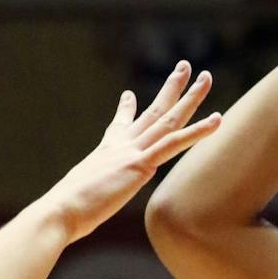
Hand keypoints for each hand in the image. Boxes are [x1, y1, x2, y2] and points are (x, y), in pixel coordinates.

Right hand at [43, 62, 220, 242]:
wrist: (59, 211)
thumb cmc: (66, 212)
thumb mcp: (80, 196)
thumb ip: (86, 192)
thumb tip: (79, 205)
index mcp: (106, 152)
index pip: (120, 125)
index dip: (127, 108)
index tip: (129, 95)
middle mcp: (121, 146)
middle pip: (153, 111)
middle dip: (171, 88)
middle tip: (184, 66)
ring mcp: (132, 151)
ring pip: (169, 119)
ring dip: (190, 97)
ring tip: (206, 76)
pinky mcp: (140, 164)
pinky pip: (175, 142)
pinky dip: (198, 131)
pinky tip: (217, 119)